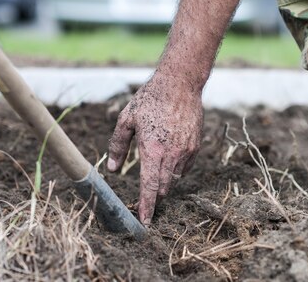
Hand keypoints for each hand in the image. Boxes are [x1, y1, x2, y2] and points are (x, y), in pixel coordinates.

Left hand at [107, 75, 202, 225]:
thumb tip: (112, 169)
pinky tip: (168, 154)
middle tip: (144, 194)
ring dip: (164, 180)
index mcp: (152, 150)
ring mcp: (186, 151)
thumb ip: (117, 146)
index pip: (149, 188)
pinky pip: (185, 167)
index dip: (146, 207)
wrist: (180, 84)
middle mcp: (172, 155)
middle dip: (153, 195)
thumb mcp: (126, 120)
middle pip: (163, 188)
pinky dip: (175, 168)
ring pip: (175, 178)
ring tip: (156, 164)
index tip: (144, 223)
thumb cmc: (150, 99)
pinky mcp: (195, 146)